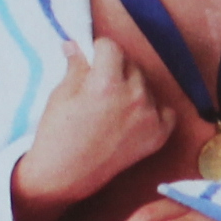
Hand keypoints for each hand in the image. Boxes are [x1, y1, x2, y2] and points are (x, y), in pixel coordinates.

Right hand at [18, 41, 166, 217]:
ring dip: (131, 87)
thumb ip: (77, 66)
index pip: (111, 46)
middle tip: (98, 85)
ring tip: (112, 106)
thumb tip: (76, 44)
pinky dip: (152, 109)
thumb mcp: (61, 94)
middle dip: (115, 68)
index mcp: (106, 82)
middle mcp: (134, 96)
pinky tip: (133, 116)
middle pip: (130, 64)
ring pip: (145, 84)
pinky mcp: (158, 135)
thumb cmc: (56, 133)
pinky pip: (164, 109)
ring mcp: (149, 116)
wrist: (64, 176)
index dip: (97, 50)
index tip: (92, 58)